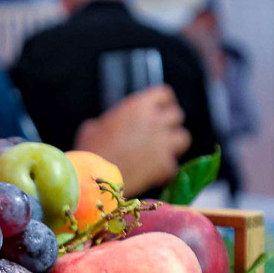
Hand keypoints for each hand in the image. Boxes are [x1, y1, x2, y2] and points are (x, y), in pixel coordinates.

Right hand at [76, 85, 190, 196]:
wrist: (95, 177)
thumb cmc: (90, 150)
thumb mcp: (93, 127)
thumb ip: (110, 122)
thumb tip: (109, 126)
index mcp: (138, 106)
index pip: (164, 94)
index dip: (162, 103)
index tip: (159, 110)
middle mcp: (155, 121)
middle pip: (177, 115)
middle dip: (169, 124)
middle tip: (159, 133)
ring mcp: (163, 143)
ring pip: (183, 138)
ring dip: (174, 144)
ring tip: (161, 152)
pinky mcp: (165, 165)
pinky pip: (173, 165)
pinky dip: (164, 169)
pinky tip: (153, 173)